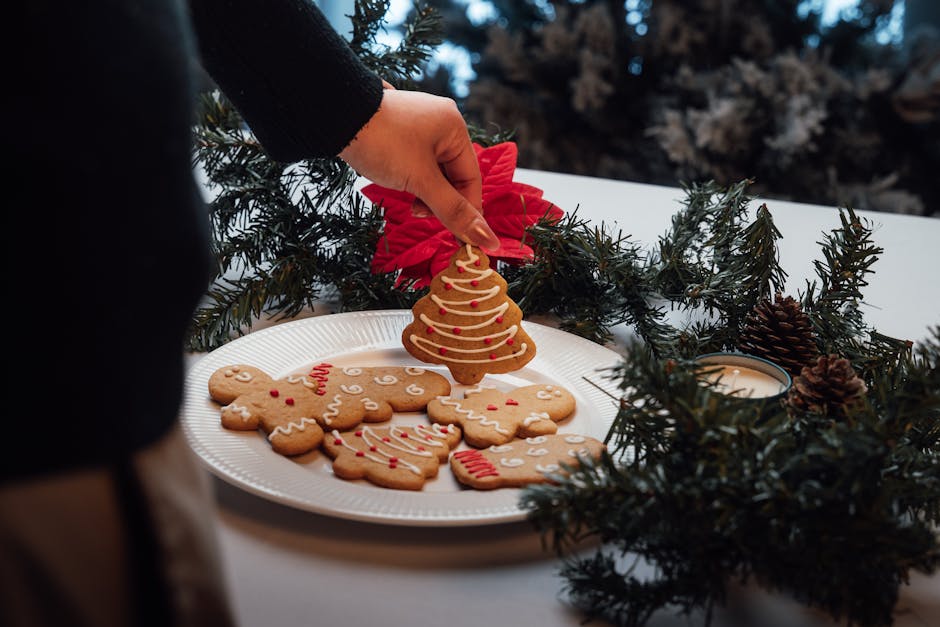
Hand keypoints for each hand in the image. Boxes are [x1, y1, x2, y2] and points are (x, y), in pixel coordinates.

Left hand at [339, 87, 499, 249]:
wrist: (333, 117)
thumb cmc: (382, 142)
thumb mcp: (421, 180)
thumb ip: (454, 211)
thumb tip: (488, 240)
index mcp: (454, 126)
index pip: (471, 178)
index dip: (467, 210)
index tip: (461, 237)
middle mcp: (440, 122)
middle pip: (452, 176)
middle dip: (438, 200)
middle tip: (419, 214)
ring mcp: (418, 126)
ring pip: (432, 173)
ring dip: (423, 193)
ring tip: (406, 201)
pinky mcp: (398, 133)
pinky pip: (415, 164)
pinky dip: (410, 180)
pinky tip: (396, 185)